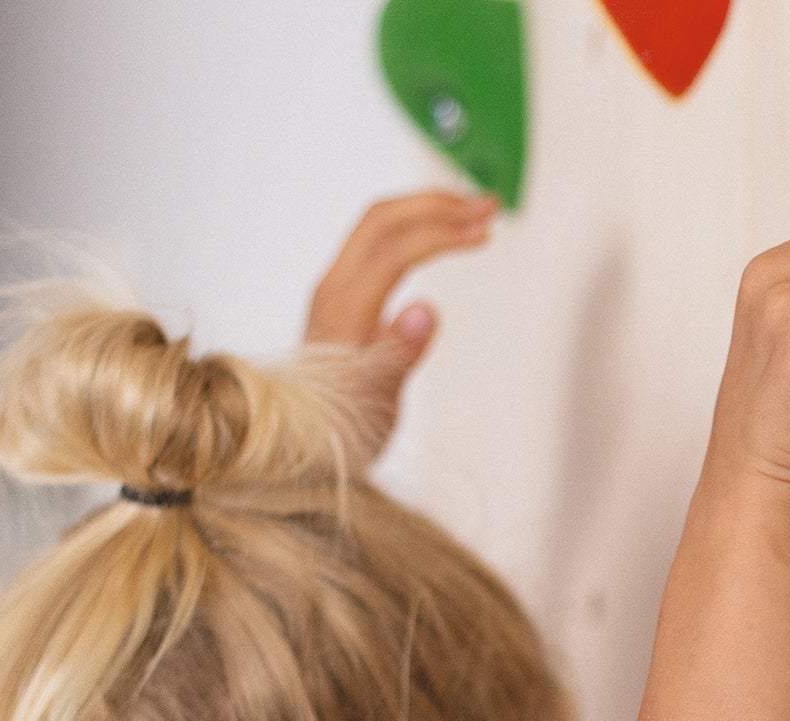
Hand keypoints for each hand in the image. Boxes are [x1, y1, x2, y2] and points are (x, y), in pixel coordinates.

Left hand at [304, 190, 499, 458]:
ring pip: (379, 225)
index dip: (442, 234)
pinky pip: (378, 243)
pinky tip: (441, 239)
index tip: (484, 234)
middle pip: (383, 219)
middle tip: (487, 207)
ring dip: (427, 211)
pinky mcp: (344, 298)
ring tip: (473, 214)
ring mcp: (336, 290)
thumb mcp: (376, 402)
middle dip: (437, 205)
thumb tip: (426, 310)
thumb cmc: (340, 431)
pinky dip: (415, 230)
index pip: (394, 248)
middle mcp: (334, 288)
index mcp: (343, 307)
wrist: (302, 446)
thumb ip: (400, 353)